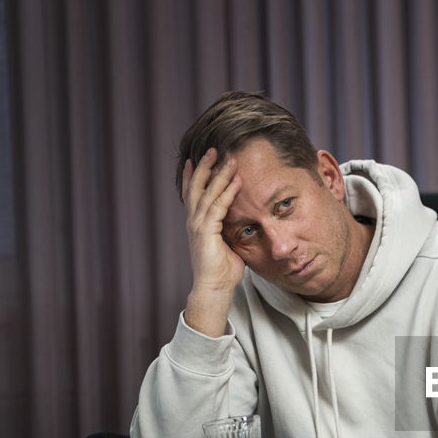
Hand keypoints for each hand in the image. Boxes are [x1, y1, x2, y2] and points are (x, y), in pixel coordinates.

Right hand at [181, 148, 244, 335]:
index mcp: (198, 223)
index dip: (194, 176)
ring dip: (218, 174)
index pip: (193, 194)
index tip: (196, 159)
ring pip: (207, 193)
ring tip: (227, 158)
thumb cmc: (223, 271)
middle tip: (212, 148)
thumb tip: (243, 224)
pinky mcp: (206, 232)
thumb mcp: (228, 245)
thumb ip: (231, 231)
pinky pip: (218, 206)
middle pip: (196, 187)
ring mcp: (198, 226)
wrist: (214, 288)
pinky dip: (227, 192)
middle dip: (204, 166)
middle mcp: (194, 221)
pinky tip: (235, 180)